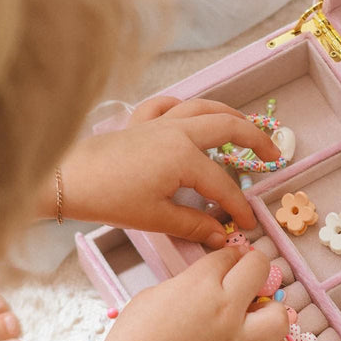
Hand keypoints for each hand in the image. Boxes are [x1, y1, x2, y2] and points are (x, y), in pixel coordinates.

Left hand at [53, 97, 279, 247]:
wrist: (67, 179)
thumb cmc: (110, 198)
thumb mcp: (157, 218)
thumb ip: (194, 225)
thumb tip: (221, 236)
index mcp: (184, 157)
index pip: (223, 184)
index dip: (239, 207)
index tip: (247, 224)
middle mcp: (177, 131)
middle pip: (227, 127)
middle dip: (255, 140)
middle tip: (273, 155)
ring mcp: (158, 122)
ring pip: (203, 107)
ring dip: (229, 114)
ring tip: (246, 125)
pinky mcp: (139, 122)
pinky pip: (168, 104)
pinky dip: (183, 105)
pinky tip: (188, 112)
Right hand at [100, 246, 288, 340]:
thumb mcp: (152, 296)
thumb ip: (184, 285)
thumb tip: (201, 285)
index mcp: (200, 284)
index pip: (228, 256)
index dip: (228, 255)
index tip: (228, 260)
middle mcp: (225, 308)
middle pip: (261, 269)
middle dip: (256, 266)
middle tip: (248, 277)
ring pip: (279, 317)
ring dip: (273, 310)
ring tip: (259, 314)